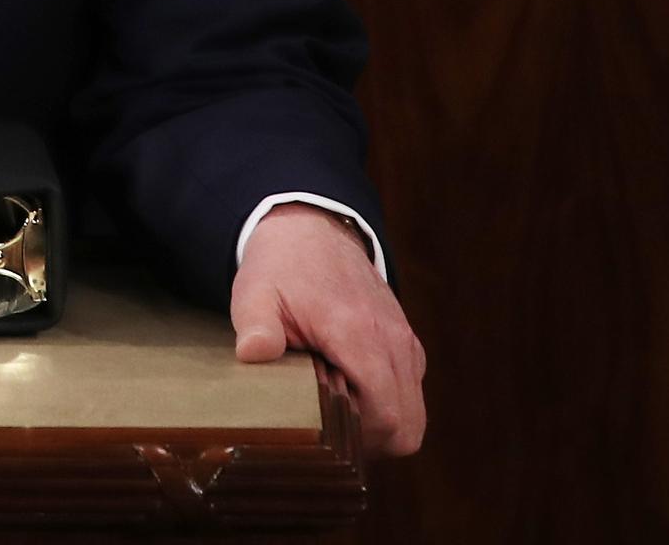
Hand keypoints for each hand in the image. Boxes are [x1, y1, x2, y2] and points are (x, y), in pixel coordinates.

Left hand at [231, 203, 424, 456]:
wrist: (311, 228)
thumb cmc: (280, 266)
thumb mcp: (255, 294)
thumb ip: (256, 326)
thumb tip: (254, 353)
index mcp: (359, 334)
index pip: (386, 415)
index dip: (358, 439)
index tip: (323, 432)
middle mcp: (393, 341)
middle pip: (408, 426)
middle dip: (372, 442)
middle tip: (328, 432)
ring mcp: (404, 341)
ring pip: (414, 413)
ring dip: (381, 424)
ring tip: (335, 410)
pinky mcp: (406, 342)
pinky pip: (410, 391)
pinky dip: (389, 404)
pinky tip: (349, 392)